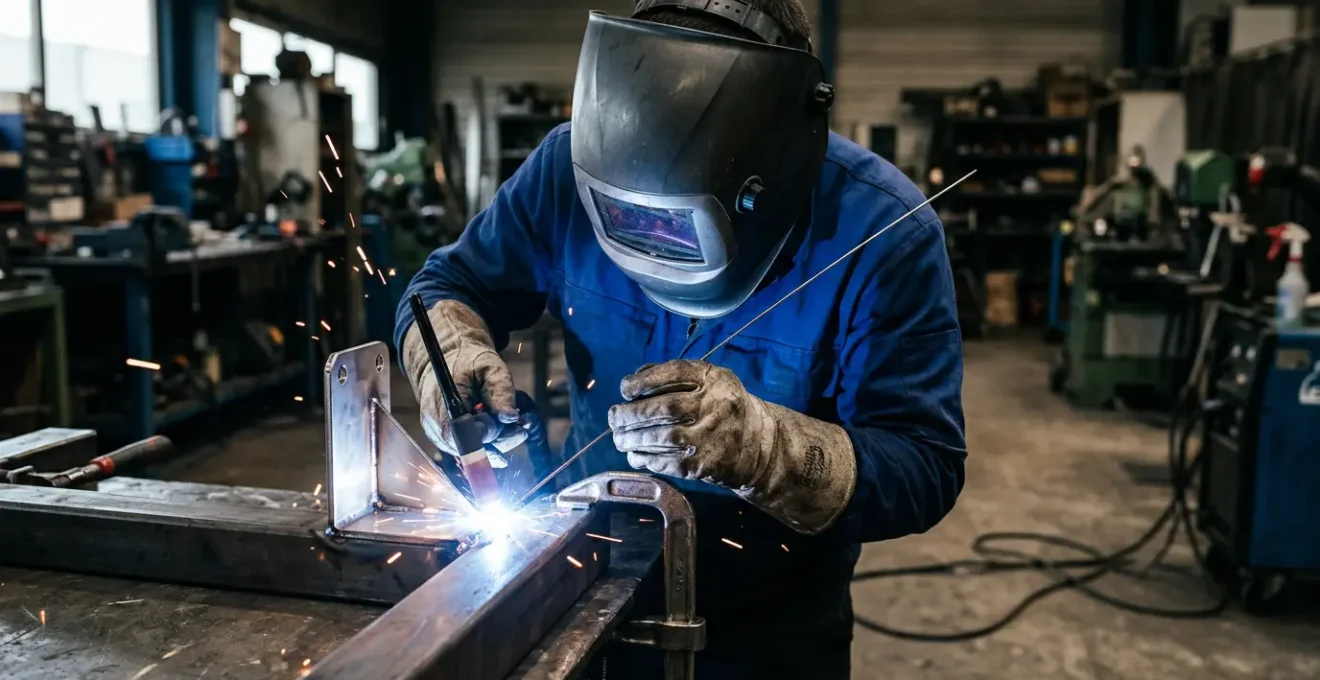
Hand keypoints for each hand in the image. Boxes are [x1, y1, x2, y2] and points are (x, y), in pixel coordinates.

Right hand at [403, 300, 528, 463]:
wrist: (448, 359)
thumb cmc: (470, 362)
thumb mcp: (492, 368)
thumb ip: (502, 392)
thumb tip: (511, 418)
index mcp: (444, 401)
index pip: (460, 436)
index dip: (486, 438)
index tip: (511, 428)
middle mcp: (434, 422)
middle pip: (469, 448)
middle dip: (498, 437)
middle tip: (519, 424)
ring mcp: (436, 433)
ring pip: (470, 451)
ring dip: (494, 440)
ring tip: (511, 422)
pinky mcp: (442, 439)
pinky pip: (467, 448)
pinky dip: (486, 439)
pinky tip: (498, 425)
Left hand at [607, 359, 856, 533]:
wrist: (761, 444)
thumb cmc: (723, 407)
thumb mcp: (709, 381)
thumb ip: (672, 376)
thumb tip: (632, 380)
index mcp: (715, 379)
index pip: (675, 373)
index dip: (644, 380)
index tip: (626, 389)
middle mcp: (717, 405)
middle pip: (665, 409)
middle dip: (631, 415)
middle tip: (614, 418)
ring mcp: (713, 437)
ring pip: (663, 438)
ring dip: (633, 439)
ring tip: (620, 438)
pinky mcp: (707, 465)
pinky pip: (668, 462)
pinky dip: (646, 459)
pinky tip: (635, 455)